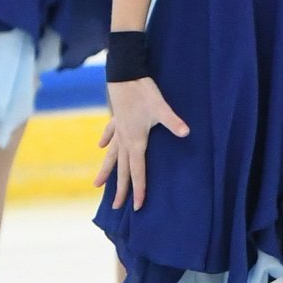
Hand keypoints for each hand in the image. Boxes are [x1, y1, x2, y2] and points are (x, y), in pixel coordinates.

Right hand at [95, 77, 189, 211]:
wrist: (124, 74)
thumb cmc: (143, 92)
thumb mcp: (161, 108)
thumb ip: (173, 122)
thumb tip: (186, 133)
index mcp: (135, 141)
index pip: (137, 171)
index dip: (139, 189)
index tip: (137, 206)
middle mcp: (124, 139)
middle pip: (122, 169)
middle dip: (120, 189)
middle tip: (115, 208)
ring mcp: (118, 129)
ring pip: (111, 155)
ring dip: (106, 170)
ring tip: (97, 185)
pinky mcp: (116, 118)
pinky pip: (110, 134)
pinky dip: (106, 140)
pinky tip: (100, 146)